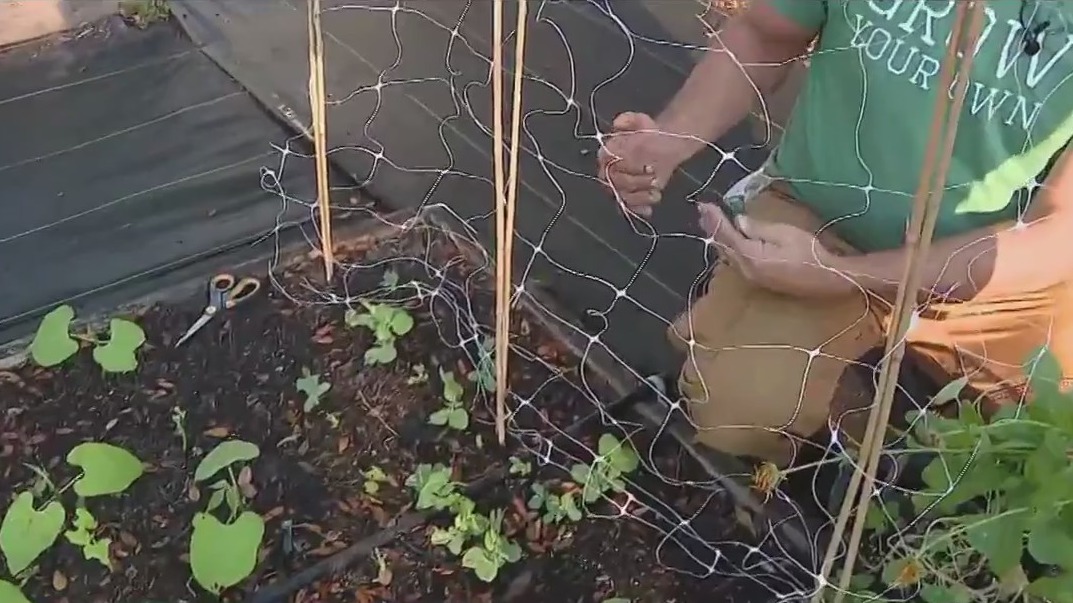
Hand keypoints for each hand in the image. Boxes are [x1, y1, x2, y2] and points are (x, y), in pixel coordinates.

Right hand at [596, 112, 684, 216]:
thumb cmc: (648, 134)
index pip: (610, 165)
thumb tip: (617, 124)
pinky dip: (639, 209)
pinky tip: (649, 209)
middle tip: (654, 178)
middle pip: (616, 184)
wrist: (662, 145)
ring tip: (655, 193)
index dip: (628, 167)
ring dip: (640, 197)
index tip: (647, 165)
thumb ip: (628, 120)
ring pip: (623, 197)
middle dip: (636, 183)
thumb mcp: (640, 121)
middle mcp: (608, 171)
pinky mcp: (629, 195)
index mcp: (606, 153)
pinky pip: (630, 206)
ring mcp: (618, 185)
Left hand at [698, 203, 857, 297]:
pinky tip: (727, 241)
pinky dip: (729, 247)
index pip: (726, 235)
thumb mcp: (785, 233)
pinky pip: (737, 261)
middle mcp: (746, 269)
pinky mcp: (761, 279)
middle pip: (723, 246)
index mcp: (751, 256)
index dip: (715, 219)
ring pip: (729, 255)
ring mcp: (753, 277)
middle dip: (712, 227)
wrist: (828, 279)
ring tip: (709, 222)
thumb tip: (739, 221)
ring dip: (719, 238)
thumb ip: (758, 228)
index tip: (704, 205)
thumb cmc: (810, 253)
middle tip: (702, 211)